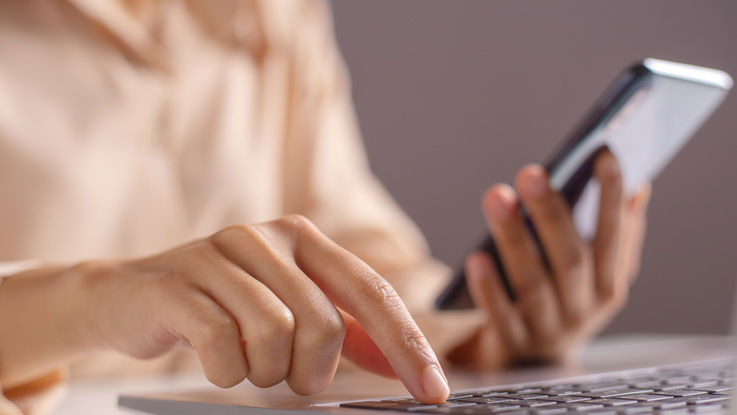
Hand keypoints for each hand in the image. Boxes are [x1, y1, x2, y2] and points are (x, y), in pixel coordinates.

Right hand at [79, 215, 448, 401]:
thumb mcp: (289, 309)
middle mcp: (268, 237)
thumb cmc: (222, 306)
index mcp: (304, 239)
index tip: (431, 391)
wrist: (132, 294)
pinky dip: (227, 371)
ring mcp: (219, 255)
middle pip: (324, 323)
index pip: (371, 291)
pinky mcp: (179, 283)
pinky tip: (217, 360)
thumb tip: (400, 364)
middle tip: (292, 377)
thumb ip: (344, 330)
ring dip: (267, 370)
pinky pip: (224, 344)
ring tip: (248, 363)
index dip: (405, 343)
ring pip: (276, 335)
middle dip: (313, 370)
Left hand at [450, 152, 649, 367]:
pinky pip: (500, 315)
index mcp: (608, 285)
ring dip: (514, 239)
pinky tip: (476, 259)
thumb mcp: (595, 274)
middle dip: (551, 213)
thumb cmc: (561, 299)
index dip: (611, 198)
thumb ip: (617, 236)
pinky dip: (490, 288)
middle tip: (531, 173)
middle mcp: (584, 309)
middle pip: (569, 259)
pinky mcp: (512, 344)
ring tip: (497, 197)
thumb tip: (639, 188)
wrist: (529, 363)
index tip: (604, 156)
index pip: (614, 236)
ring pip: (532, 283)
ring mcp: (548, 329)